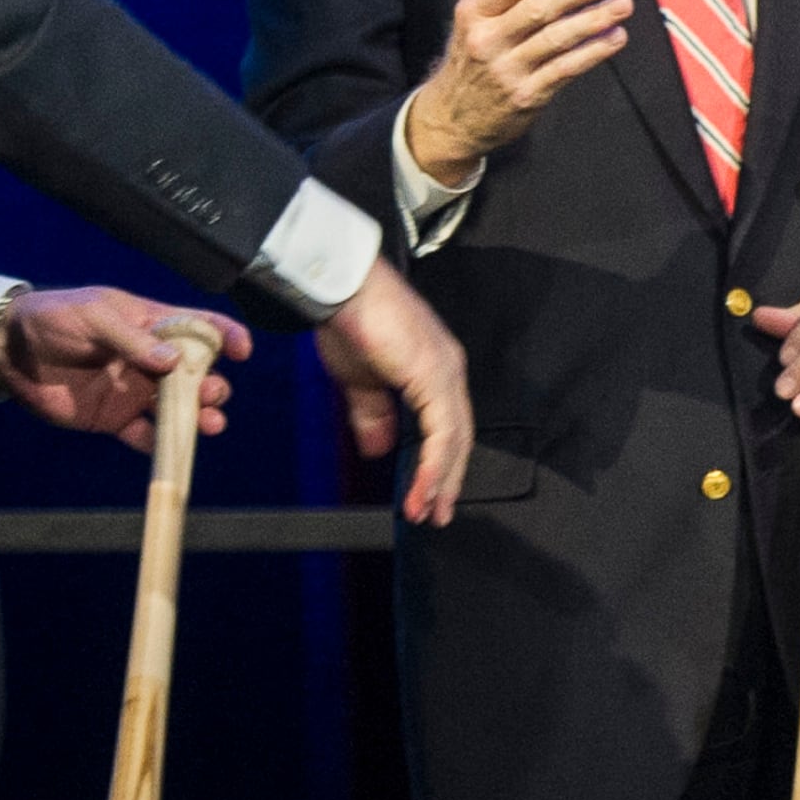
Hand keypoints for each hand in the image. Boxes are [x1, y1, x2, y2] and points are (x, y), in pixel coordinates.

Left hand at [0, 287, 249, 448]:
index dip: (226, 336)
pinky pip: (144, 436)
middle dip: (212, 386)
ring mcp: (134, 391)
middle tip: (210, 395)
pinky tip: (166, 448)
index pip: (200, 327)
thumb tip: (173, 362)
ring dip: (197, 418)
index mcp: (151, 324)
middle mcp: (150, 359)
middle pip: (197, 375)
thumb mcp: (94, 317)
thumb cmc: (54, 318)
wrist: (10, 350)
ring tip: (208, 426)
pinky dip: (159, 445)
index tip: (241, 351)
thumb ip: (132, 339)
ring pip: (178, 409)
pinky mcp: (114, 419)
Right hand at [313, 254, 473, 524]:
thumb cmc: (348, 320)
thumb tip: (379, 450)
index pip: (448, 426)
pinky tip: (423, 488)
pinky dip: (434, 464)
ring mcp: (445, 371)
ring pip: (454, 438)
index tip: (430, 496)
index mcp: (435, 369)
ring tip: (425, 511)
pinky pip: (442, 431)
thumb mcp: (360, 380)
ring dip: (440, 479)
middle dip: (447, 479)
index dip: (440, 463)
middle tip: (435, 514)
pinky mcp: (434, 375)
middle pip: (459, 436)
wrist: (340, 286)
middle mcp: (448, 370)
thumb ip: (374, 415)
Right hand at [403, 0, 631, 179]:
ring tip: (623, 5)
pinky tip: (615, 37)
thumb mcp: (472, 1)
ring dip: (593, 21)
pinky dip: (593, 52)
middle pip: (537, 10)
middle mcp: (488, 39)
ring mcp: (508, 70)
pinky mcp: (528, 95)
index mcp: (474, 11)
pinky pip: (566, 70)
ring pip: (556, 40)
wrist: (454, 115)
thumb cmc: (472, 45)